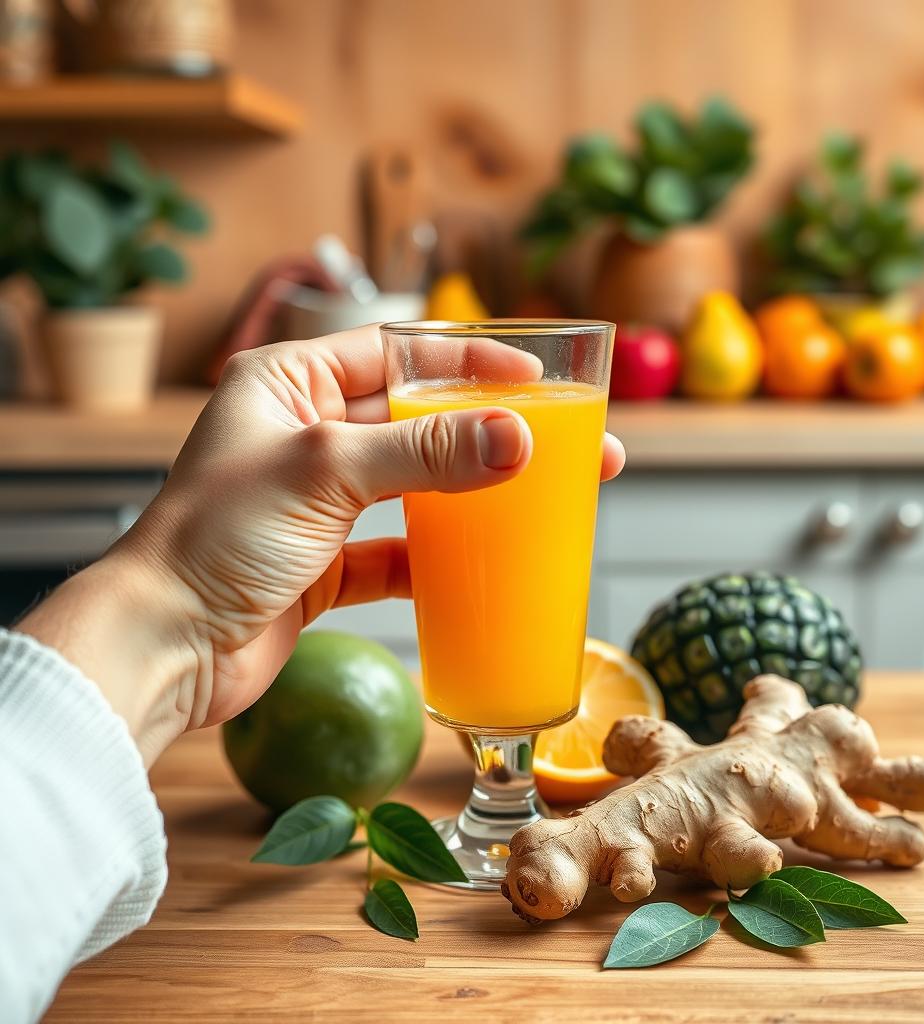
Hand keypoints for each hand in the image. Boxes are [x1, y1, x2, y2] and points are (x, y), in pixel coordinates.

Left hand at [19, 326, 624, 763]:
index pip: (395, 352)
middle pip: (416, 420)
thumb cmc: (216, 538)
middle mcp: (303, 435)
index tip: (535, 377)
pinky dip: (436, 558)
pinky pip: (397, 549)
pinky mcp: (326, 562)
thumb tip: (519, 437)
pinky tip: (481, 565)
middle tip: (564, 441)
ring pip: (413, 486)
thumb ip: (425, 452)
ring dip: (471, 493)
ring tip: (540, 497)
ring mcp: (316, 502)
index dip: (467, 360)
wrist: (164, 647)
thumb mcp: (326, 471)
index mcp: (287, 383)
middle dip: (488, 430)